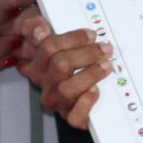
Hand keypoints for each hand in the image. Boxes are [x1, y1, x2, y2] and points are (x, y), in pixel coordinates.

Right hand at [9, 1, 112, 127]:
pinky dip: (85, 103)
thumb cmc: (69, 55)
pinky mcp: (71, 117)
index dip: (72, 39)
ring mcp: (57, 101)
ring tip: (106, 66)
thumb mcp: (47, 32)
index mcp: (38, 62)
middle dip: (86, 54)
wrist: (84, 88)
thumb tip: (40, 31)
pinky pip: (74, 116)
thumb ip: (36, 25)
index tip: (92, 34)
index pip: (48, 48)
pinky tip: (96, 90)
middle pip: (60, 65)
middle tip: (106, 48)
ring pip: (66, 89)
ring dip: (89, 74)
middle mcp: (45, 83)